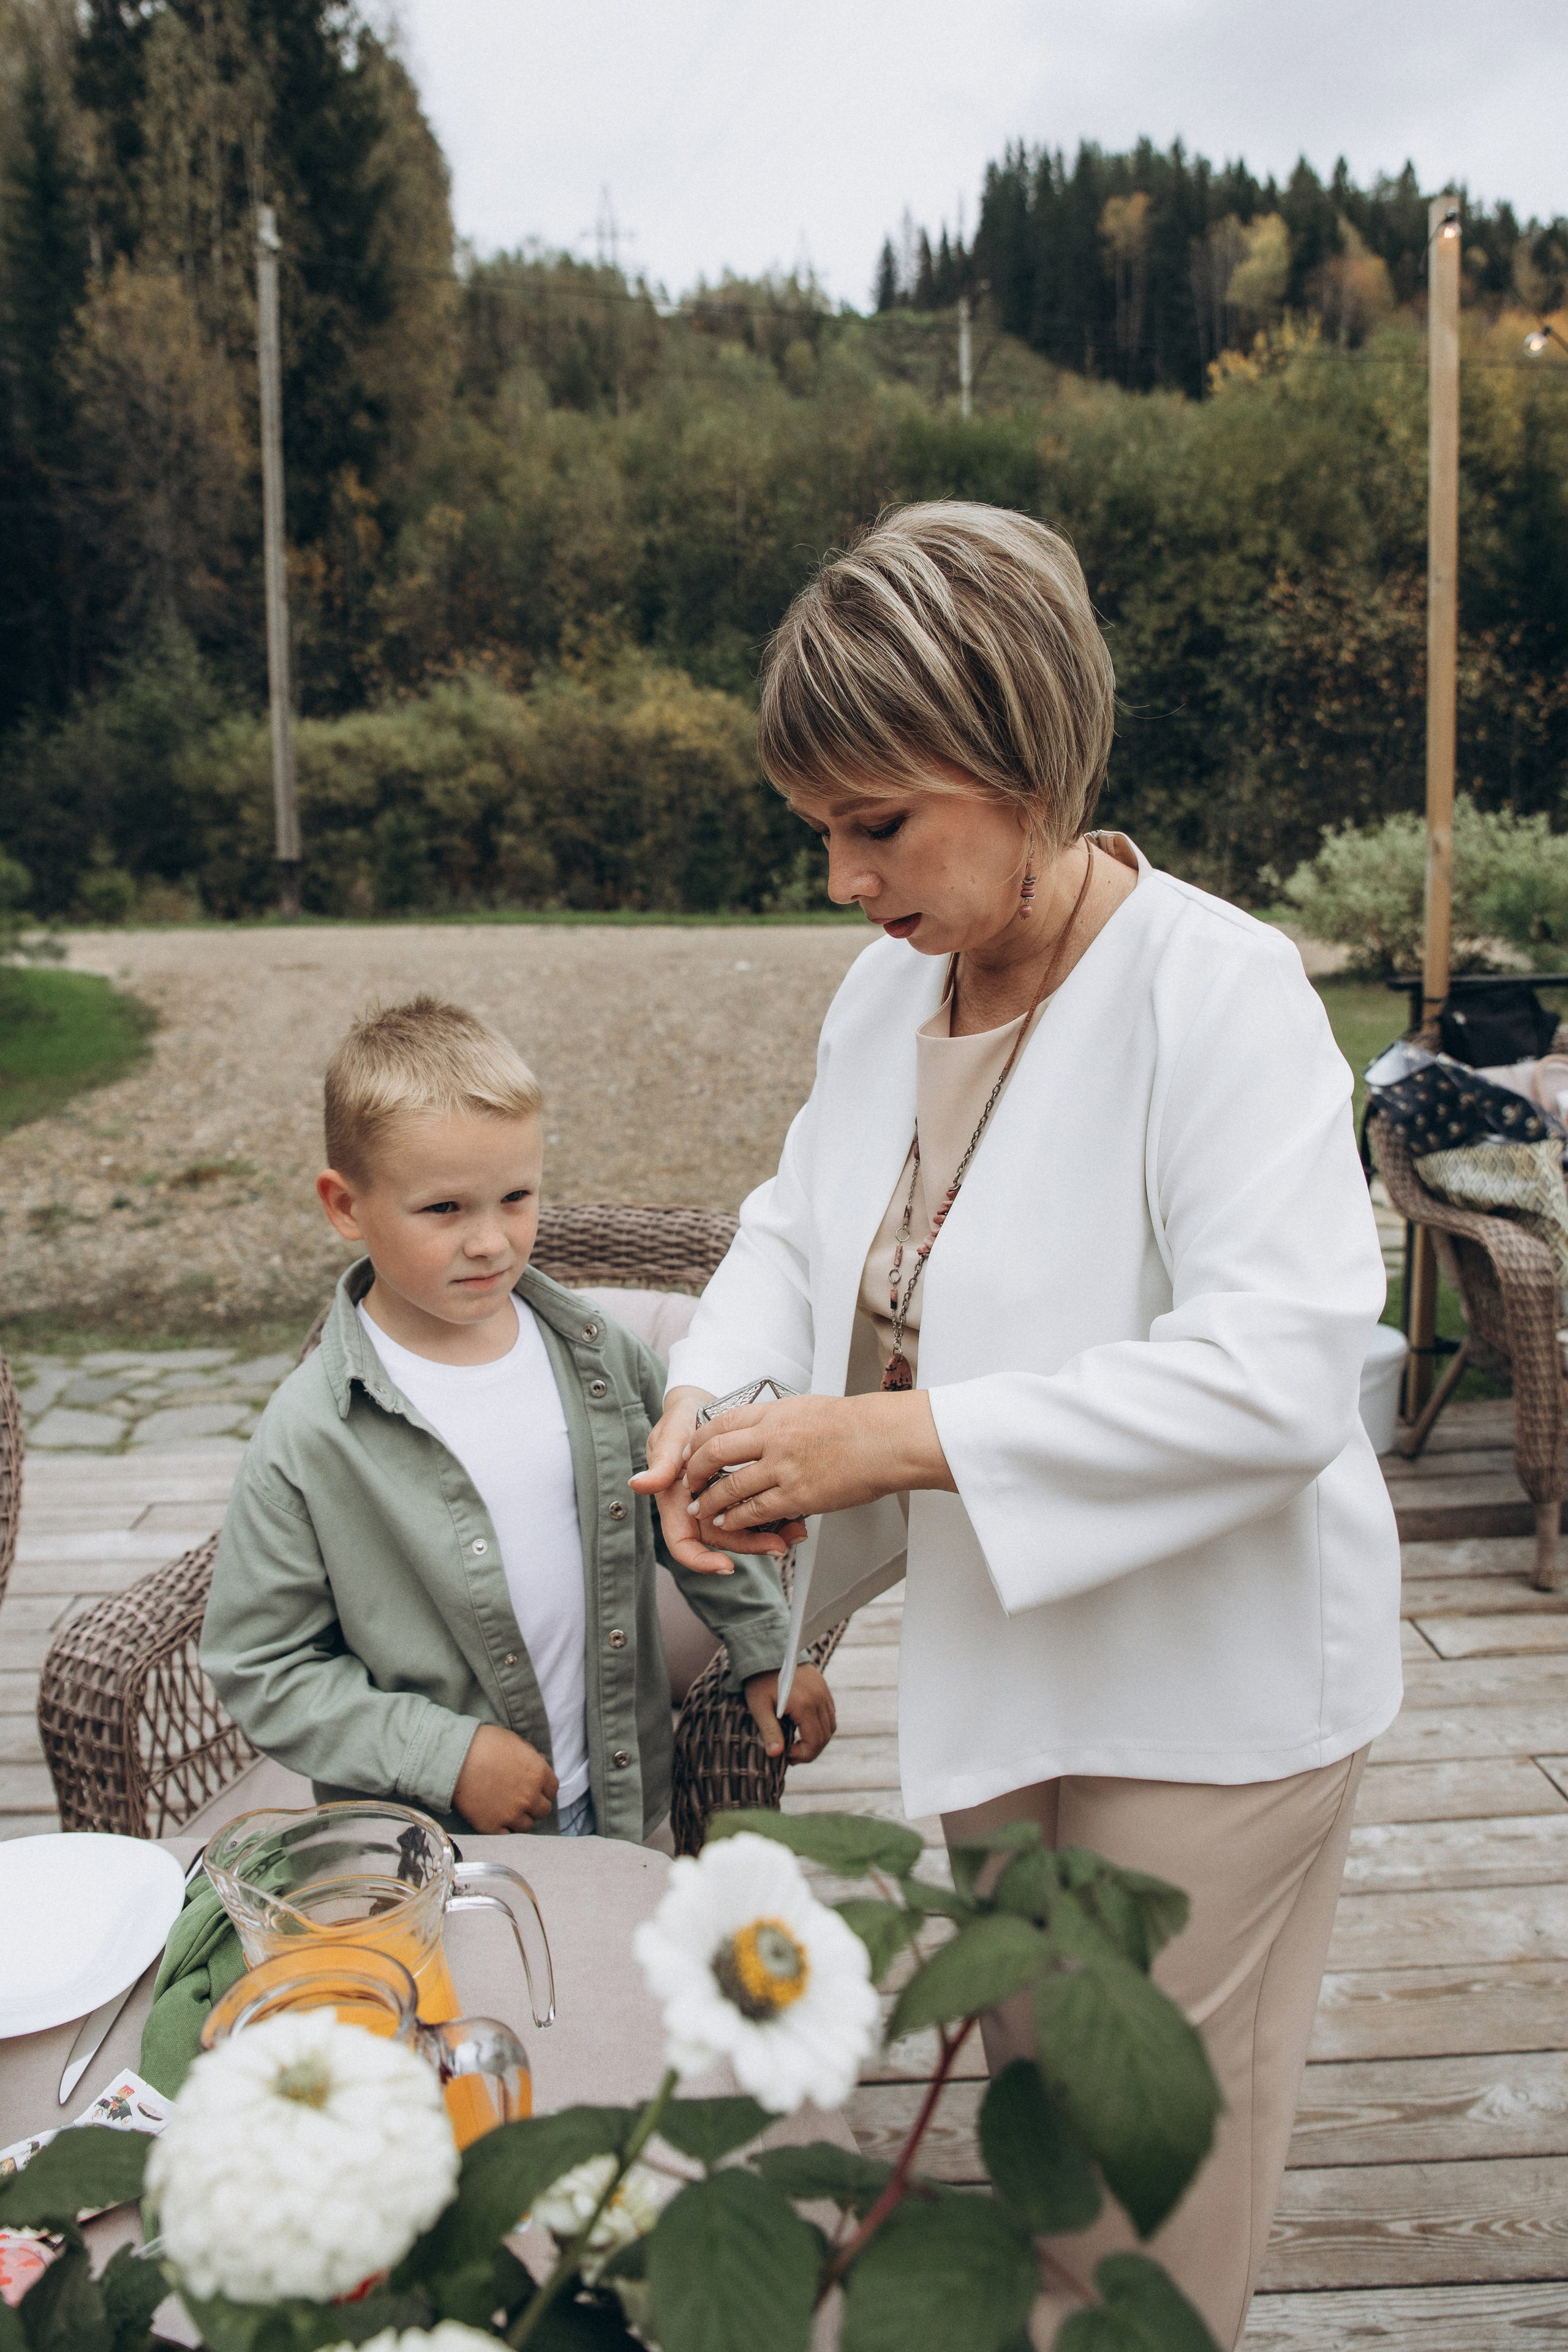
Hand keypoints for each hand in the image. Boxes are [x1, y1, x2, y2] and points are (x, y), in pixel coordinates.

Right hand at [452, 1724, 558, 1832]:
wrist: (455, 1758)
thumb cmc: (484, 1744)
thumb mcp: (515, 1743)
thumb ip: (531, 1757)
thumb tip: (539, 1762)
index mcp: (538, 1774)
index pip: (552, 1790)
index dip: (543, 1788)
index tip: (535, 1788)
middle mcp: (529, 1797)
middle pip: (543, 1810)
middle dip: (535, 1805)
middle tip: (522, 1800)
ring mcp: (511, 1814)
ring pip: (527, 1826)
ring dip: (520, 1818)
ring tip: (507, 1810)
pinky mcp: (492, 1826)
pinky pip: (507, 1836)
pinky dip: (504, 1829)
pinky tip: (496, 1818)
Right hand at [630, 1384, 787, 1573]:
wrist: (703, 1405)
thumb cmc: (680, 1420)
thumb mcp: (669, 1436)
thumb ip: (660, 1462)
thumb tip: (638, 1484)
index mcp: (676, 1503)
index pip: (683, 1543)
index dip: (701, 1561)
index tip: (727, 1566)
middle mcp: (699, 1508)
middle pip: (723, 1540)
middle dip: (751, 1546)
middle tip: (780, 1546)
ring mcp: (722, 1502)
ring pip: (744, 1528)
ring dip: (770, 1533)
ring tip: (796, 1531)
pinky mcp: (742, 1491)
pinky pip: (758, 1509)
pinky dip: (778, 1514)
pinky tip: (798, 1515)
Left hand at [684, 1389, 953, 1540]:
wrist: (886, 1439)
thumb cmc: (857, 1424)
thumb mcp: (808, 1408)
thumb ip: (779, 1420)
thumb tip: (762, 1428)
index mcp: (775, 1412)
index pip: (721, 1423)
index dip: (698, 1440)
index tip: (690, 1452)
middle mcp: (772, 1437)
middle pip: (714, 1452)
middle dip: (694, 1471)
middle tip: (687, 1483)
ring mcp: (783, 1467)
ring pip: (730, 1486)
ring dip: (709, 1502)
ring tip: (699, 1511)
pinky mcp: (798, 1495)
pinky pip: (755, 1510)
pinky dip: (735, 1519)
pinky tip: (727, 1524)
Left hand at [744, 1664, 836, 1762]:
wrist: (767, 1651)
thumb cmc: (759, 1680)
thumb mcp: (759, 1707)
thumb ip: (770, 1732)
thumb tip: (776, 1755)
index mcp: (805, 1705)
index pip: (814, 1742)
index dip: (803, 1755)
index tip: (786, 1755)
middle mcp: (819, 1699)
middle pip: (825, 1736)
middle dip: (810, 1751)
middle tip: (791, 1753)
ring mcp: (823, 1692)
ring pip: (830, 1726)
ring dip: (817, 1739)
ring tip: (799, 1743)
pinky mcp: (823, 1687)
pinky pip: (830, 1713)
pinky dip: (821, 1725)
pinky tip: (805, 1727)